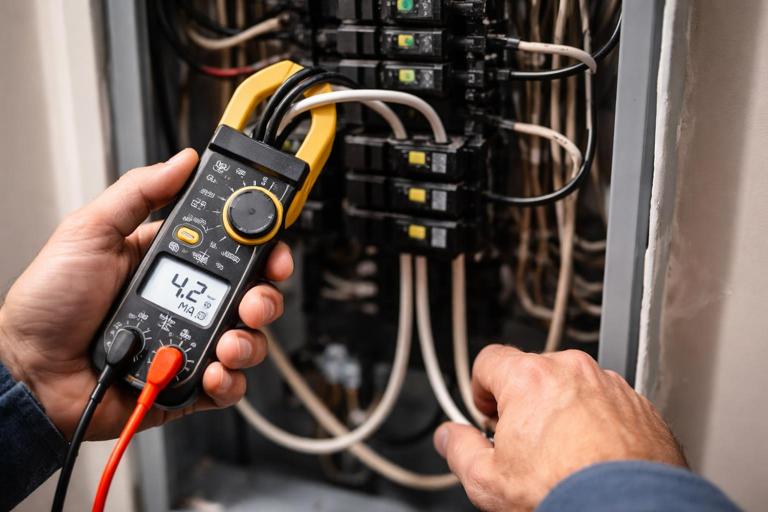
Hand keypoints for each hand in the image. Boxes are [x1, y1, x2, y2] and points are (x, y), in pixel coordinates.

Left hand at [0, 149, 292, 440]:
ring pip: (248, 340)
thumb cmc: (48, 304)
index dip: (261, 248)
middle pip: (251, 295)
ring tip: (227, 343)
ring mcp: (188, 343)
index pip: (232, 250)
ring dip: (249, 340)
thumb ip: (137, 193)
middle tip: (254, 301)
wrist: (30, 374)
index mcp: (170, 263)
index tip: (270, 249)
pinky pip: (228, 386)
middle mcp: (187, 302)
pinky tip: (210, 373)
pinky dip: (229, 381)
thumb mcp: (89, 231)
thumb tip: (180, 161)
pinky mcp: (185, 383)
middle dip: (265, 297)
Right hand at [433, 345, 685, 510]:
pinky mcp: (640, 406)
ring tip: (563, 455)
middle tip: (525, 443)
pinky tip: (593, 458)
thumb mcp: (488, 480)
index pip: (489, 359)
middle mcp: (572, 371)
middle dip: (524, 401)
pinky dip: (599, 423)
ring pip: (574, 386)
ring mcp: (610, 386)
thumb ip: (459, 449)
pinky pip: (608, 404)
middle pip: (533, 372)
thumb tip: (450, 438)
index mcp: (529, 378)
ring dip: (564, 410)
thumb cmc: (566, 493)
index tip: (488, 412)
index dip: (482, 388)